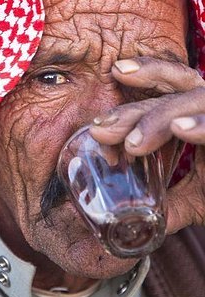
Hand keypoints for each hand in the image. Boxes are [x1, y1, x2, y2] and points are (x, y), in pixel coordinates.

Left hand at [89, 57, 204, 234]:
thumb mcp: (201, 198)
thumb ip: (170, 203)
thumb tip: (128, 222)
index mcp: (204, 111)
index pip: (173, 83)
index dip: (146, 74)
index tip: (114, 74)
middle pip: (175, 92)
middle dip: (135, 111)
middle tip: (101, 130)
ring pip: (197, 99)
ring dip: (161, 119)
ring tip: (133, 143)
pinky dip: (202, 125)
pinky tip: (181, 130)